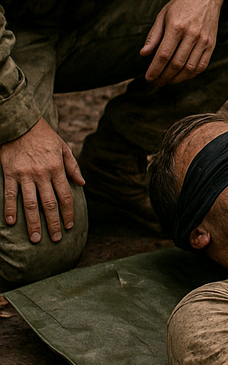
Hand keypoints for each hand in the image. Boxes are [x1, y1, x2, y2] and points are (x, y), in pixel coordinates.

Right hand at [0, 118, 83, 242]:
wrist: (22, 125)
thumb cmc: (45, 137)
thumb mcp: (64, 148)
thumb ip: (72, 166)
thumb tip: (82, 183)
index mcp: (57, 169)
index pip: (65, 196)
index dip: (68, 213)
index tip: (69, 226)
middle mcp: (42, 174)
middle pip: (49, 204)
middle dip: (53, 223)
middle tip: (55, 239)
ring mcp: (25, 175)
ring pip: (30, 203)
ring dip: (33, 222)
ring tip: (36, 238)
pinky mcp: (9, 173)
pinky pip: (9, 194)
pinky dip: (10, 209)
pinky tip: (12, 223)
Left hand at [141, 0, 223, 86]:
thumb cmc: (180, 5)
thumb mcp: (162, 15)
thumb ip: (153, 35)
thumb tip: (144, 54)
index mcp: (176, 26)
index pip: (163, 55)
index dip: (155, 69)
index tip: (148, 78)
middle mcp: (192, 34)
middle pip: (176, 64)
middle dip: (164, 77)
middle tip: (155, 82)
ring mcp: (204, 40)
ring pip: (190, 68)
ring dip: (177, 78)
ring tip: (167, 81)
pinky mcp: (212, 44)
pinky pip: (202, 65)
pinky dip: (191, 74)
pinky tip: (181, 76)